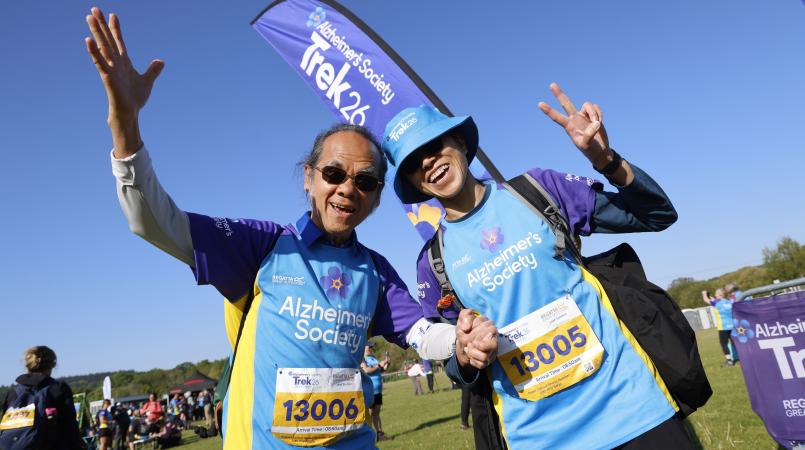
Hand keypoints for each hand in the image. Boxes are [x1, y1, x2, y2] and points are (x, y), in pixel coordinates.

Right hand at [85, 7, 163, 156]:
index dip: (115, 28)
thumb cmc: (135, 98)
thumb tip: (161, 61)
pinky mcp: (107, 76)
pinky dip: (94, 51)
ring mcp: (110, 68)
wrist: (130, 112)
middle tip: (94, 8)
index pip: (118, 41)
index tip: (113, 15)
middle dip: (101, 24)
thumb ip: (153, 70)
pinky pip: (99, 62)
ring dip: (95, 32)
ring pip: (102, 46)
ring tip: (89, 17)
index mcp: (124, 62)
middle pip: (107, 39)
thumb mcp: (147, 81)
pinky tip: (88, 40)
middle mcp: (115, 62)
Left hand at [456, 309, 497, 369]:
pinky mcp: (486, 362)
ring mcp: (491, 353)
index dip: (476, 328)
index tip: (466, 329)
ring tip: (467, 348)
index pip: (492, 329)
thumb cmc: (465, 331)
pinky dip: (472, 360)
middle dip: (474, 341)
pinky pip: (481, 364)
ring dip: (472, 352)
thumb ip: (465, 315)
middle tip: (467, 340)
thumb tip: (466, 327)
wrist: (462, 345)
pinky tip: (469, 354)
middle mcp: (494, 341)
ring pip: (485, 356)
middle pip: (491, 345)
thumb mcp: (463, 320)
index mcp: (490, 329)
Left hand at [538, 83, 609, 168]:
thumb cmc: (590, 150)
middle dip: (559, 94)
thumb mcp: (587, 145)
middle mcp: (574, 119)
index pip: (557, 118)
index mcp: (569, 127)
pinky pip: (595, 107)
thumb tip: (595, 122)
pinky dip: (599, 113)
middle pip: (565, 103)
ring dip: (594, 113)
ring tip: (597, 123)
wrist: (599, 150)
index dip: (549, 111)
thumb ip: (589, 134)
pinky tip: (600, 121)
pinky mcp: (592, 114)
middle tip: (551, 84)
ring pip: (587, 105)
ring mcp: (582, 115)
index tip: (539, 104)